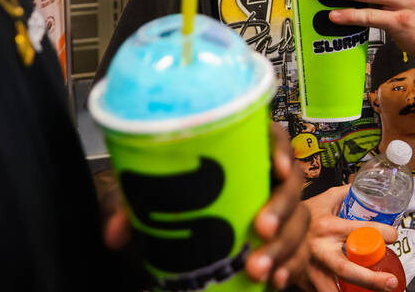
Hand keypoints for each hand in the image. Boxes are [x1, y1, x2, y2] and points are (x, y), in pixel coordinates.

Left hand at [97, 124, 309, 287]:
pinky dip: (290, 267)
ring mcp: (278, 212)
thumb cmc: (167, 205)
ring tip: (258, 269)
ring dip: (284, 245)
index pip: (273, 138)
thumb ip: (130, 209)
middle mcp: (267, 180)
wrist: (171, 240)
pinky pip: (297, 253)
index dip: (281, 148)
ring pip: (298, 220)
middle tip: (260, 228)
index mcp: (243, 155)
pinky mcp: (280, 243)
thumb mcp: (145, 200)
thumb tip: (116, 234)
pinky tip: (275, 281)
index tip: (276, 167)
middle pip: (292, 182)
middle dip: (281, 206)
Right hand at [302, 185, 400, 291]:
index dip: (381, 233)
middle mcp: (318, 249)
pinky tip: (349, 291)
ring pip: (331, 289)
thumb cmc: (305, 213)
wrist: (273, 228)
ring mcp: (308, 268)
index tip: (393, 236)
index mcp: (327, 226)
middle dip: (372, 279)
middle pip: (347, 269)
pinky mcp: (302, 281)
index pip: (360, 230)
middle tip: (391, 282)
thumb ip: (348, 194)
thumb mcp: (326, 198)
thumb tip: (373, 192)